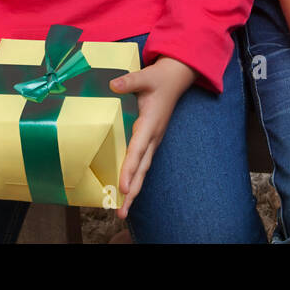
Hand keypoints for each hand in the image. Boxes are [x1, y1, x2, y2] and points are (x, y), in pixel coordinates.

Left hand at [108, 57, 195, 218]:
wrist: (176, 79)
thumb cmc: (160, 78)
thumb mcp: (146, 76)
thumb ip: (130, 81)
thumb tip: (113, 84)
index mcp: (150, 123)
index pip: (138, 149)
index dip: (129, 168)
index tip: (122, 188)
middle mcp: (153, 136)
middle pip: (142, 168)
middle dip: (132, 192)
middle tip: (121, 213)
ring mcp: (153, 140)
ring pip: (143, 169)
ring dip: (133, 191)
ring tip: (122, 211)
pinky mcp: (151, 141)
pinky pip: (142, 164)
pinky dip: (134, 179)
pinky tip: (126, 192)